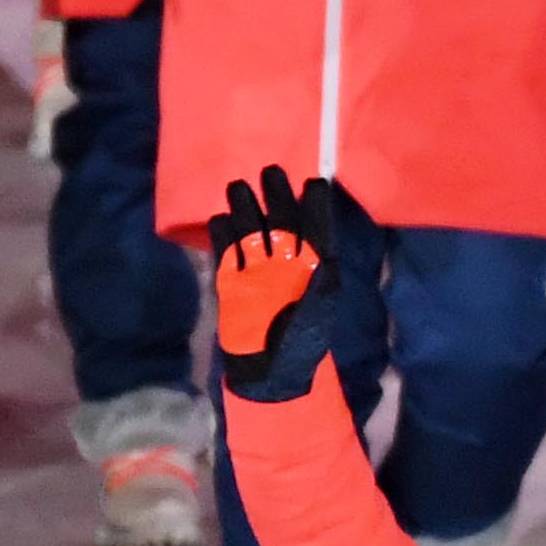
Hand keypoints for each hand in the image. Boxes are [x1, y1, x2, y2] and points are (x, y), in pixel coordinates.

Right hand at [209, 162, 376, 405]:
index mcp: (312, 265)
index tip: (313, 183)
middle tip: (270, 171)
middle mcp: (286, 262)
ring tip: (238, 187)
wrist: (268, 373)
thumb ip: (321, 286)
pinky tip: (220, 220)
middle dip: (277, 197)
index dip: (314, 206)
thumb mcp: (318, 315)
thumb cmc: (302, 344)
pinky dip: (222, 236)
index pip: (316, 228)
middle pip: (282, 221)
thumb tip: (325, 260)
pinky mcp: (233, 281)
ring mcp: (257, 270)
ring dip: (246, 209)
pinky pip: (227, 252)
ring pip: (252, 230)